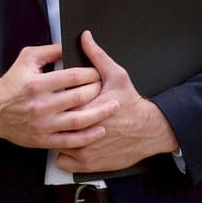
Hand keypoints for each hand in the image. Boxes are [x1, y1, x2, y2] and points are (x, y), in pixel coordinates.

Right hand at [0, 42, 119, 149]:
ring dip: (99, 113)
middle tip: (105, 87)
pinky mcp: (43, 140)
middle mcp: (40, 105)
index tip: (97, 72)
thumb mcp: (26, 59)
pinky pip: (70, 140)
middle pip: (78, 97)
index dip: (90, 73)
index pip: (72, 76)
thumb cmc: (12, 84)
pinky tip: (99, 129)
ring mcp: (42, 125)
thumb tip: (70, 45)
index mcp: (37, 84)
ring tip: (113, 106)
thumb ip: (49, 50)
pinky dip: (87, 136)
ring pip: (78, 120)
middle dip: (96, 90)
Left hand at [55, 31, 178, 173]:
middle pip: (54, 123)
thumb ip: (97, 56)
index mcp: (86, 107)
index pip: (57, 102)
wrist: (149, 130)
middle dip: (52, 117)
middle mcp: (82, 131)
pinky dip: (63, 154)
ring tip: (61, 126)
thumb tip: (84, 37)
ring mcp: (83, 150)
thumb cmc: (131, 102)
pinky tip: (68, 142)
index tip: (53, 95)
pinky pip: (62, 161)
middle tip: (54, 110)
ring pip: (55, 142)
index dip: (53, 99)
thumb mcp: (116, 75)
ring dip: (56, 135)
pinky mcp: (87, 164)